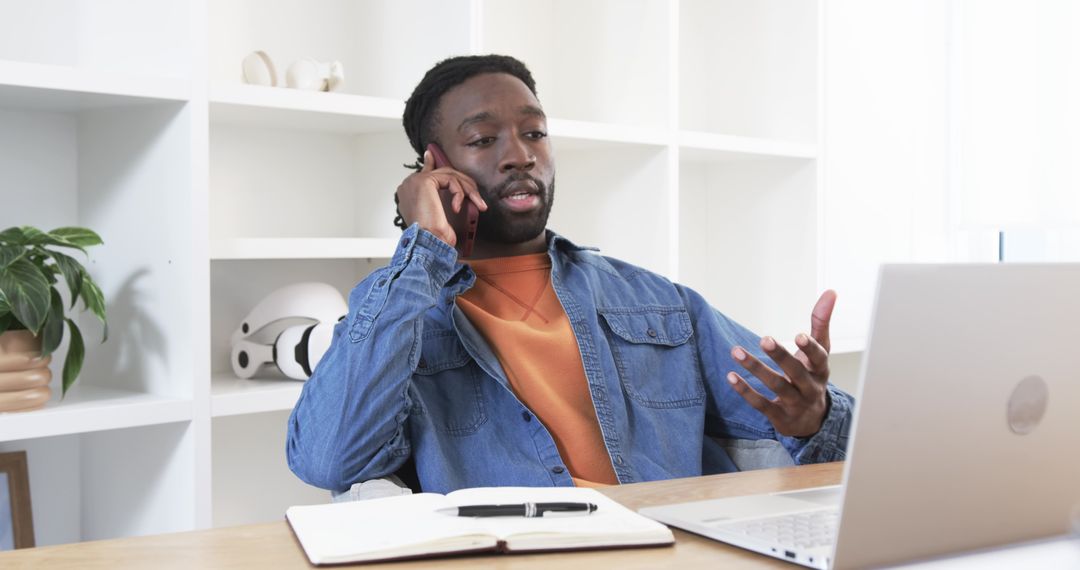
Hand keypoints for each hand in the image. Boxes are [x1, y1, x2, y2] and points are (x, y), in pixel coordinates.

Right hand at [395, 150, 486, 246]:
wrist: (426, 242)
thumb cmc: (432, 236)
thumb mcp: (439, 217)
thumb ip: (441, 202)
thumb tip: (453, 200)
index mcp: (409, 192)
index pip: (423, 172)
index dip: (430, 163)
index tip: (432, 155)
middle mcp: (409, 184)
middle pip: (442, 173)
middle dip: (464, 184)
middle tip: (477, 197)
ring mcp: (414, 181)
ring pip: (449, 174)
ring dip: (467, 189)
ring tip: (477, 203)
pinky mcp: (424, 181)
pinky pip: (450, 179)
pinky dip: (458, 192)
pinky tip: (457, 206)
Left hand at [726, 290, 836, 436]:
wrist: (812, 421)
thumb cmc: (812, 376)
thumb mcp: (819, 352)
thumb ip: (821, 323)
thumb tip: (831, 291)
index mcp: (820, 370)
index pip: (820, 358)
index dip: (810, 348)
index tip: (799, 335)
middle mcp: (810, 388)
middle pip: (796, 372)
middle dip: (781, 356)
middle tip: (765, 339)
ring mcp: (795, 404)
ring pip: (777, 387)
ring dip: (756, 369)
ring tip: (736, 351)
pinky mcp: (779, 417)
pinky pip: (761, 404)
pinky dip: (746, 391)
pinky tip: (731, 376)